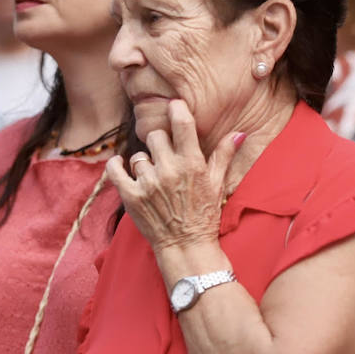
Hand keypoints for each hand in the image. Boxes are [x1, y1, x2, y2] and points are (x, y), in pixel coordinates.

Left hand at [104, 100, 244, 252]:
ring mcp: (148, 184)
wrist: (186, 247)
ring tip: (153, 177)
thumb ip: (224, 155)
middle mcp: (169, 171)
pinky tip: (121, 165)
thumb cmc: (204, 216)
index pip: (182, 124)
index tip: (174, 106)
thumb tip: (239, 133)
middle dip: (160, 143)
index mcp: (192, 164)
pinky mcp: (131, 197)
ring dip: (144, 163)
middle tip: (165, 157)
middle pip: (155, 136)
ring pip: (138, 156)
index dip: (177, 110)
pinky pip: (115, 170)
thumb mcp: (217, 184)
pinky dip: (116, 165)